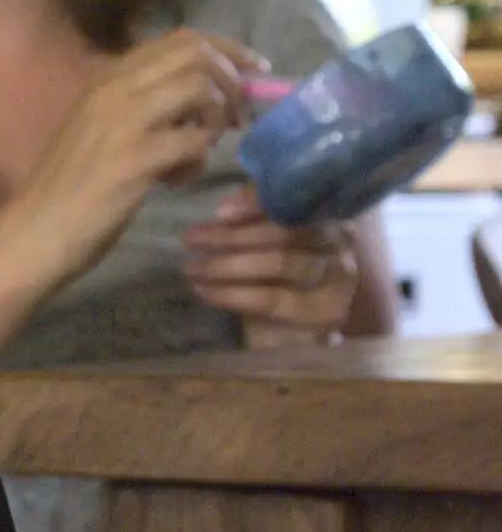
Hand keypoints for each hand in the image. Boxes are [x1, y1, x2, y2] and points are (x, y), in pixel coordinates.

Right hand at [14, 29, 267, 271]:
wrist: (36, 229)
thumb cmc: (68, 184)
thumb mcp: (100, 128)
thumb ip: (141, 106)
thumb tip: (199, 98)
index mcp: (106, 77)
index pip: (180, 39)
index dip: (227, 50)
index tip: (252, 71)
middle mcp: (114, 88)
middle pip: (196, 54)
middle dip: (232, 81)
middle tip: (239, 116)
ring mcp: (122, 121)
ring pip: (199, 88)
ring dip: (217, 118)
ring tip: (205, 148)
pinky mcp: (134, 159)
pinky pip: (194, 142)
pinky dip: (199, 160)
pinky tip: (177, 180)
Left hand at [182, 185, 358, 347]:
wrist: (299, 327)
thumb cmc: (279, 271)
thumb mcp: (270, 237)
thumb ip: (256, 215)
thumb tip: (224, 211)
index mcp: (331, 223)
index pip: (293, 205)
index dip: (255, 205)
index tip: (219, 211)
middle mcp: (340, 254)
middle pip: (284, 237)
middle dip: (231, 237)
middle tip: (191, 239)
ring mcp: (335, 293)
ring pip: (279, 268)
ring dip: (227, 267)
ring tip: (192, 268)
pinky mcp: (319, 325)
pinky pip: (272, 304)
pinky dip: (233, 295)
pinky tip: (206, 291)